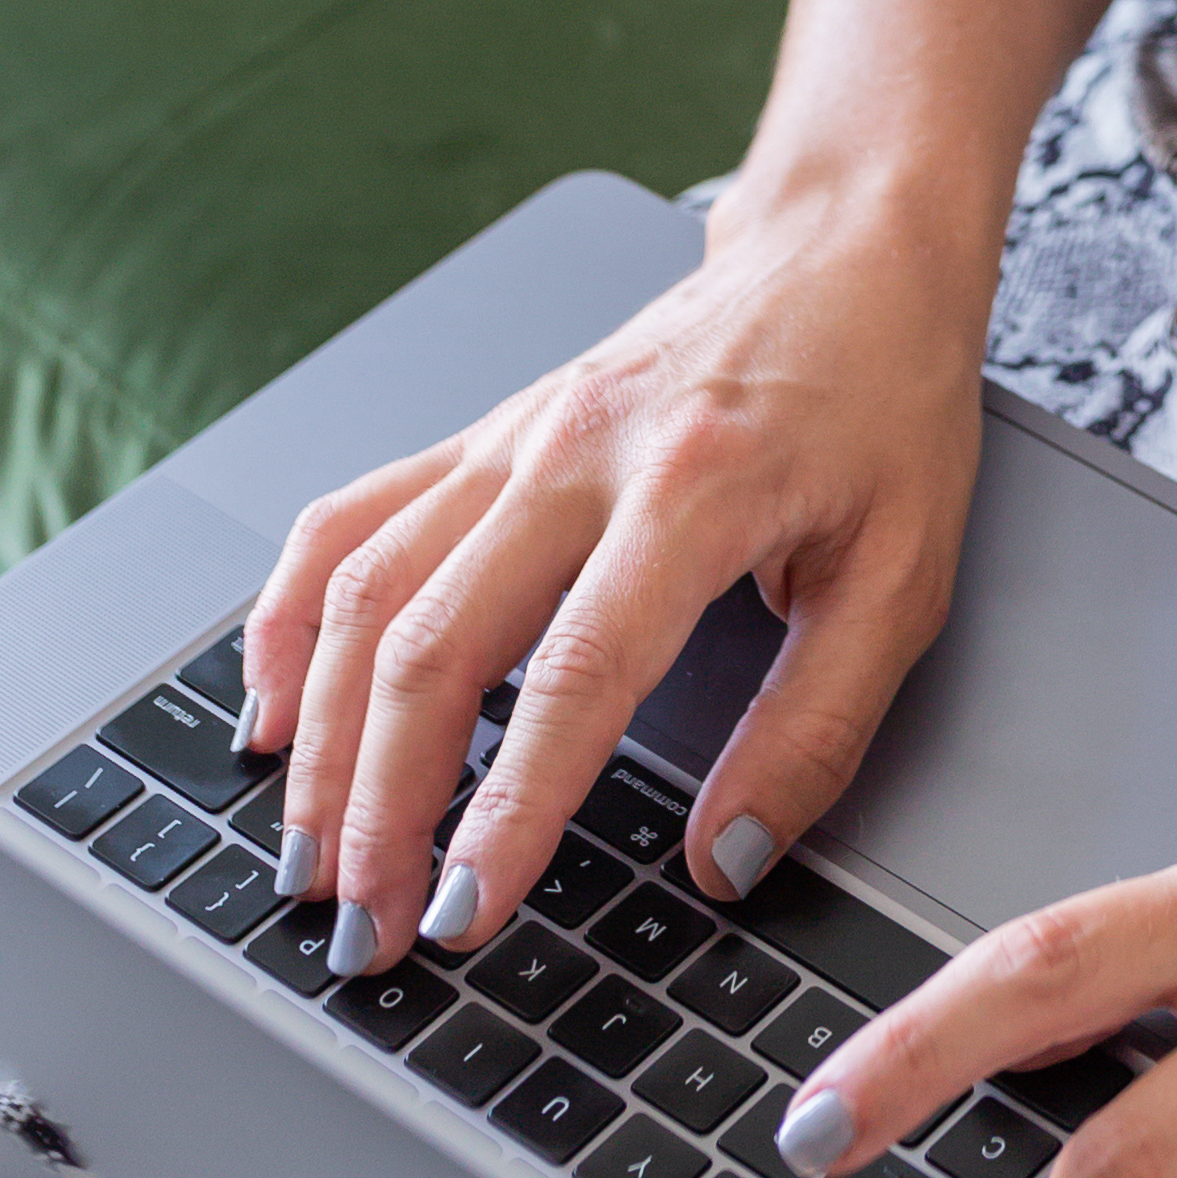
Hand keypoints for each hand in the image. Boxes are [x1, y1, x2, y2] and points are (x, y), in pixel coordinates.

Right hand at [238, 178, 985, 977]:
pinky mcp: (483, 432)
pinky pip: (351, 521)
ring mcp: (513, 434)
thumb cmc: (880, 400)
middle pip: (432, 642)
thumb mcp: (901, 575)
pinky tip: (276, 711)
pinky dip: (288, 618)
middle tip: (369, 929)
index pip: (573, 677)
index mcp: (693, 487)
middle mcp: (577, 452)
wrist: (846, 249)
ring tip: (313, 860)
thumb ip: (816, 729)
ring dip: (323, 740)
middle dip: (382, 806)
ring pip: (367, 592)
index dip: (509, 809)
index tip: (465, 914)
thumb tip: (725, 858)